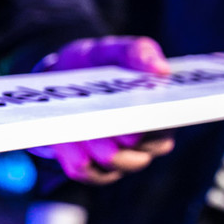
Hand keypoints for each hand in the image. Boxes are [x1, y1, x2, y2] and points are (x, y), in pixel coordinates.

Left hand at [29, 36, 175, 183]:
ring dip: (90, 147)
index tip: (126, 117)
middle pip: (137, 157)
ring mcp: (120, 159)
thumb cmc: (98, 64)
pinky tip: (62, 139)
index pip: (162, 135)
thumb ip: (138, 53)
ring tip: (74, 126)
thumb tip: (161, 69)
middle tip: (95, 120)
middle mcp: (145, 144)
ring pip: (110, 165)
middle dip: (113, 140)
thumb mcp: (115, 50)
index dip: (144, 131)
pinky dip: (71, 156)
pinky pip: (85, 172)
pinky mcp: (93, 168)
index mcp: (160, 116)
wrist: (63, 75)